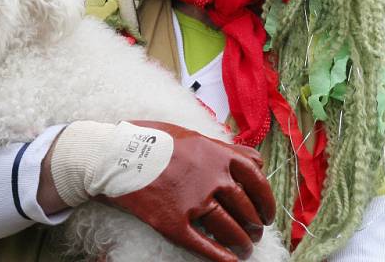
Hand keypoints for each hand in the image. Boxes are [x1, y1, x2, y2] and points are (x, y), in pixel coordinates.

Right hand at [50, 120, 275, 261]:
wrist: (116, 155)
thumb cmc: (154, 140)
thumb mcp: (194, 135)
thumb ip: (225, 148)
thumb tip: (255, 160)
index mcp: (219, 155)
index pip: (256, 179)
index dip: (266, 199)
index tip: (267, 211)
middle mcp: (212, 178)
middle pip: (246, 207)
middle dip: (255, 223)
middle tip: (257, 231)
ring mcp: (194, 201)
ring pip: (229, 229)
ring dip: (242, 242)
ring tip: (246, 248)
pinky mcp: (174, 223)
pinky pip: (203, 245)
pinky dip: (220, 256)